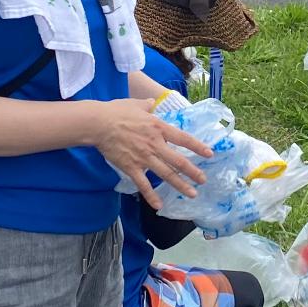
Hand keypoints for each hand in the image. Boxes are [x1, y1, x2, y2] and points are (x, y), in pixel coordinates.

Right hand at [87, 96, 210, 210]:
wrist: (98, 124)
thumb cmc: (117, 111)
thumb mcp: (136, 104)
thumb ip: (147, 105)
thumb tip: (152, 101)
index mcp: (159, 128)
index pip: (183, 139)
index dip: (197, 147)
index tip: (209, 154)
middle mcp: (155, 144)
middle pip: (178, 161)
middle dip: (193, 172)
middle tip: (203, 180)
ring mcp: (144, 157)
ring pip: (166, 174)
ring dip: (180, 185)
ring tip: (192, 194)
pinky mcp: (131, 167)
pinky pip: (143, 184)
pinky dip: (151, 196)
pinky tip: (159, 205)